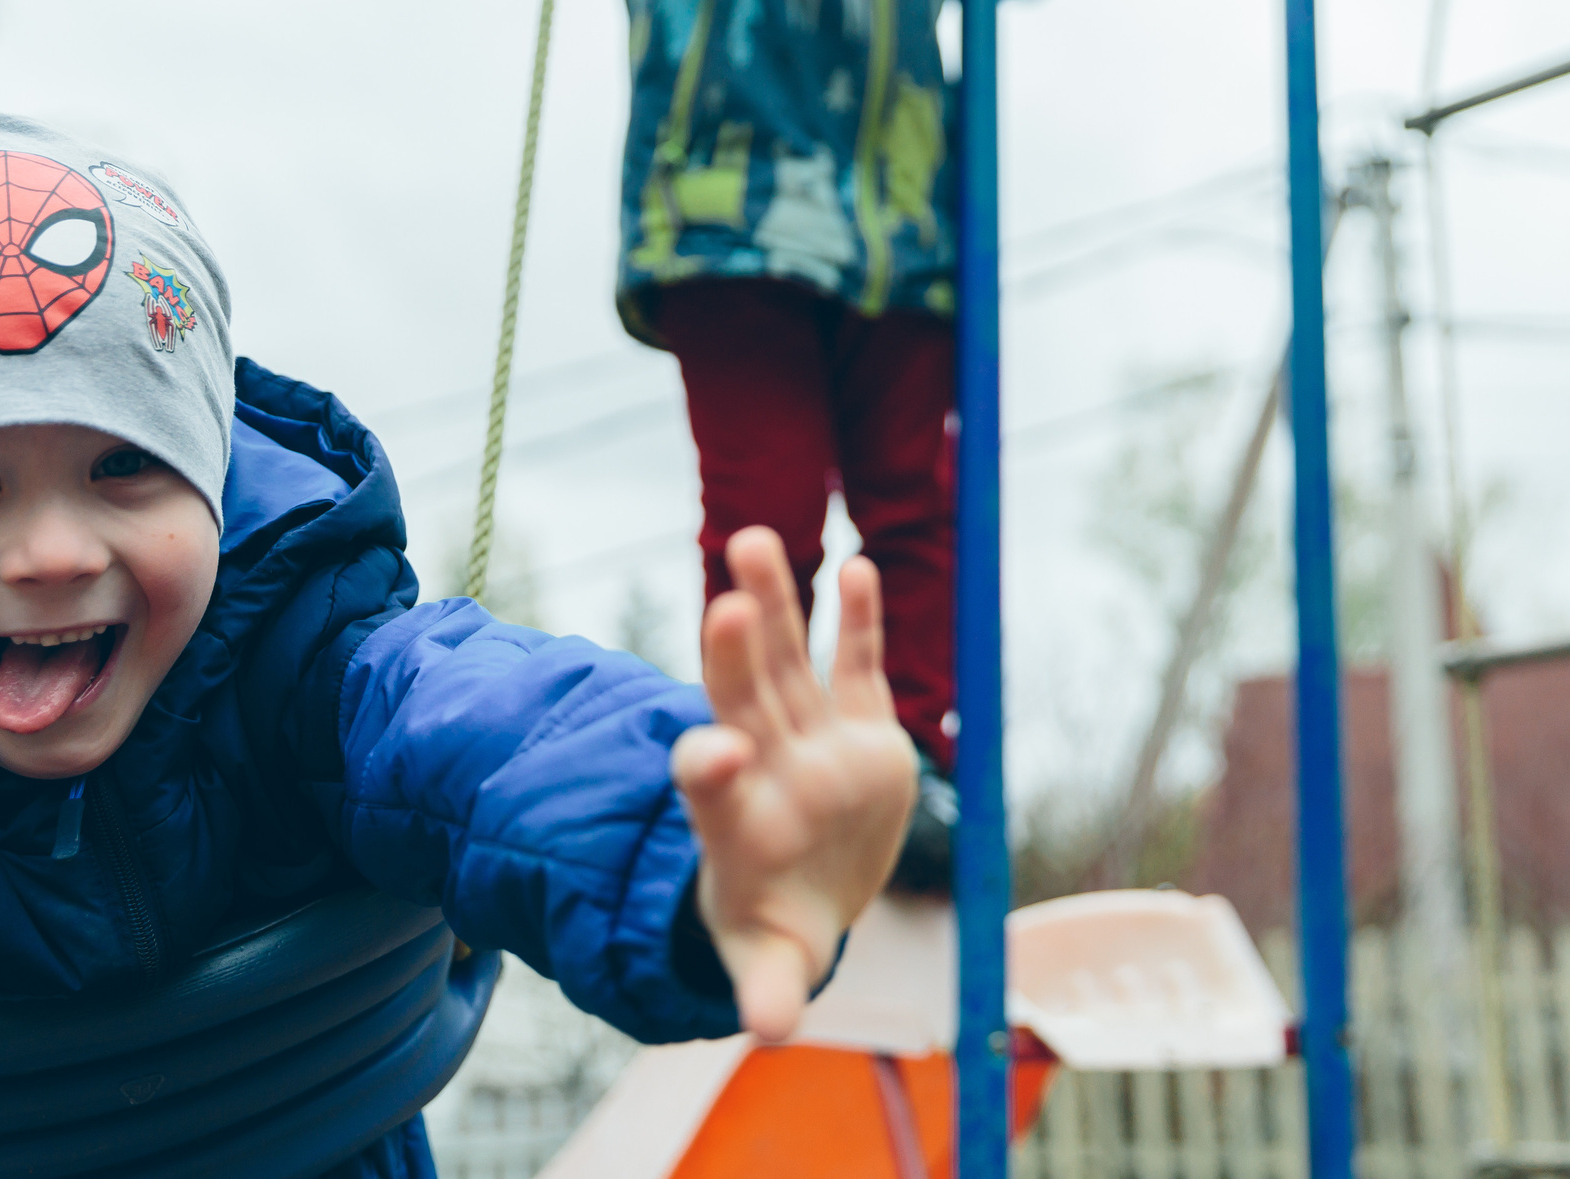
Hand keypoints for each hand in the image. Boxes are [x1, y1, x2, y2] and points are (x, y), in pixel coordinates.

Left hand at [673, 527, 917, 1041]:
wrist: (805, 895)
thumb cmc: (777, 930)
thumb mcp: (772, 963)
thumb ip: (769, 988)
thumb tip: (770, 1029)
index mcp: (735, 820)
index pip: (710, 785)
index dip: (709, 766)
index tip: (717, 753)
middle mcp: (766, 764)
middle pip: (740, 699)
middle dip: (731, 654)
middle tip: (722, 604)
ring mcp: (810, 739)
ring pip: (786, 661)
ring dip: (773, 602)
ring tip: (753, 539)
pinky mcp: (858, 727)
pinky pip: (856, 665)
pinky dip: (858, 620)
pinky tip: (859, 566)